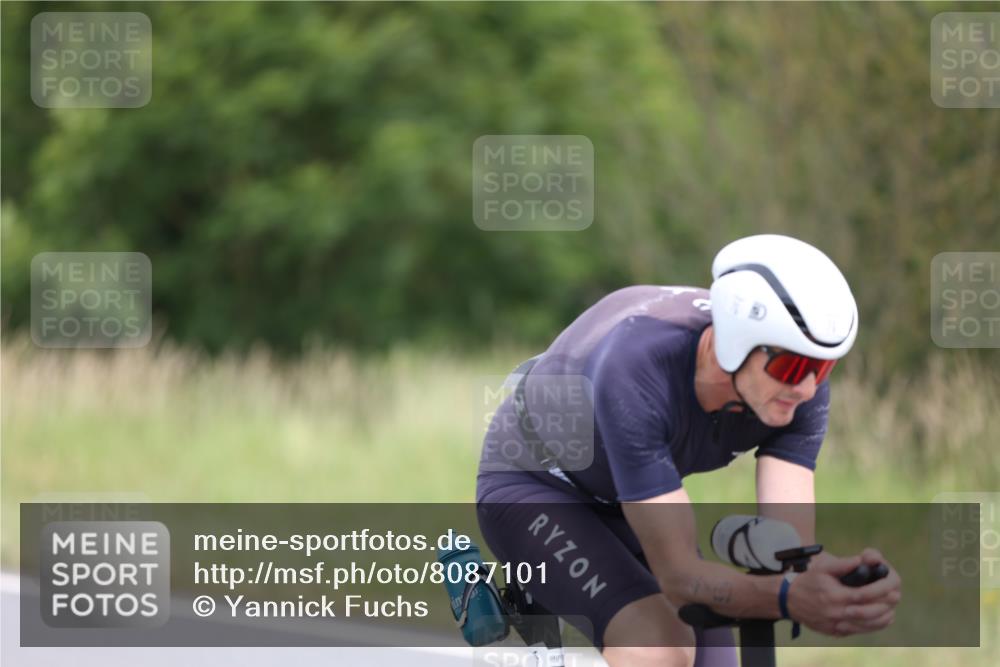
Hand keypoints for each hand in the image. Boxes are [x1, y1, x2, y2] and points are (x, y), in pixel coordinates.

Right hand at [786, 548, 901, 636]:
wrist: (789, 599)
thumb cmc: (808, 580)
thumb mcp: (823, 568)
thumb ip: (843, 564)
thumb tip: (862, 560)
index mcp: (833, 595)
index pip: (863, 595)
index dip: (879, 590)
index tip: (891, 585)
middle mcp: (835, 613)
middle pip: (868, 612)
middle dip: (885, 604)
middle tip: (895, 596)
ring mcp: (836, 625)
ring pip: (866, 625)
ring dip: (883, 617)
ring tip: (891, 607)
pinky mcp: (836, 632)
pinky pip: (859, 631)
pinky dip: (874, 625)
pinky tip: (881, 618)